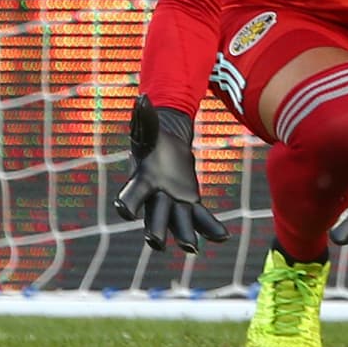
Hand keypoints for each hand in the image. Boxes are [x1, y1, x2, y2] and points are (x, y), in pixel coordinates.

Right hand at [113, 95, 229, 252]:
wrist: (165, 147)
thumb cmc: (152, 139)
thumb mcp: (147, 128)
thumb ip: (145, 116)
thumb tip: (142, 98)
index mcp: (142, 181)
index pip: (131, 195)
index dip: (127, 203)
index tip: (124, 212)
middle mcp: (156, 197)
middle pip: (154, 216)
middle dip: (155, 229)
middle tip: (156, 243)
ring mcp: (173, 203)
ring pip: (179, 223)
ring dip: (185, 235)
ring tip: (192, 248)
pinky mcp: (190, 202)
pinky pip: (201, 217)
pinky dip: (211, 227)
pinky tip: (223, 238)